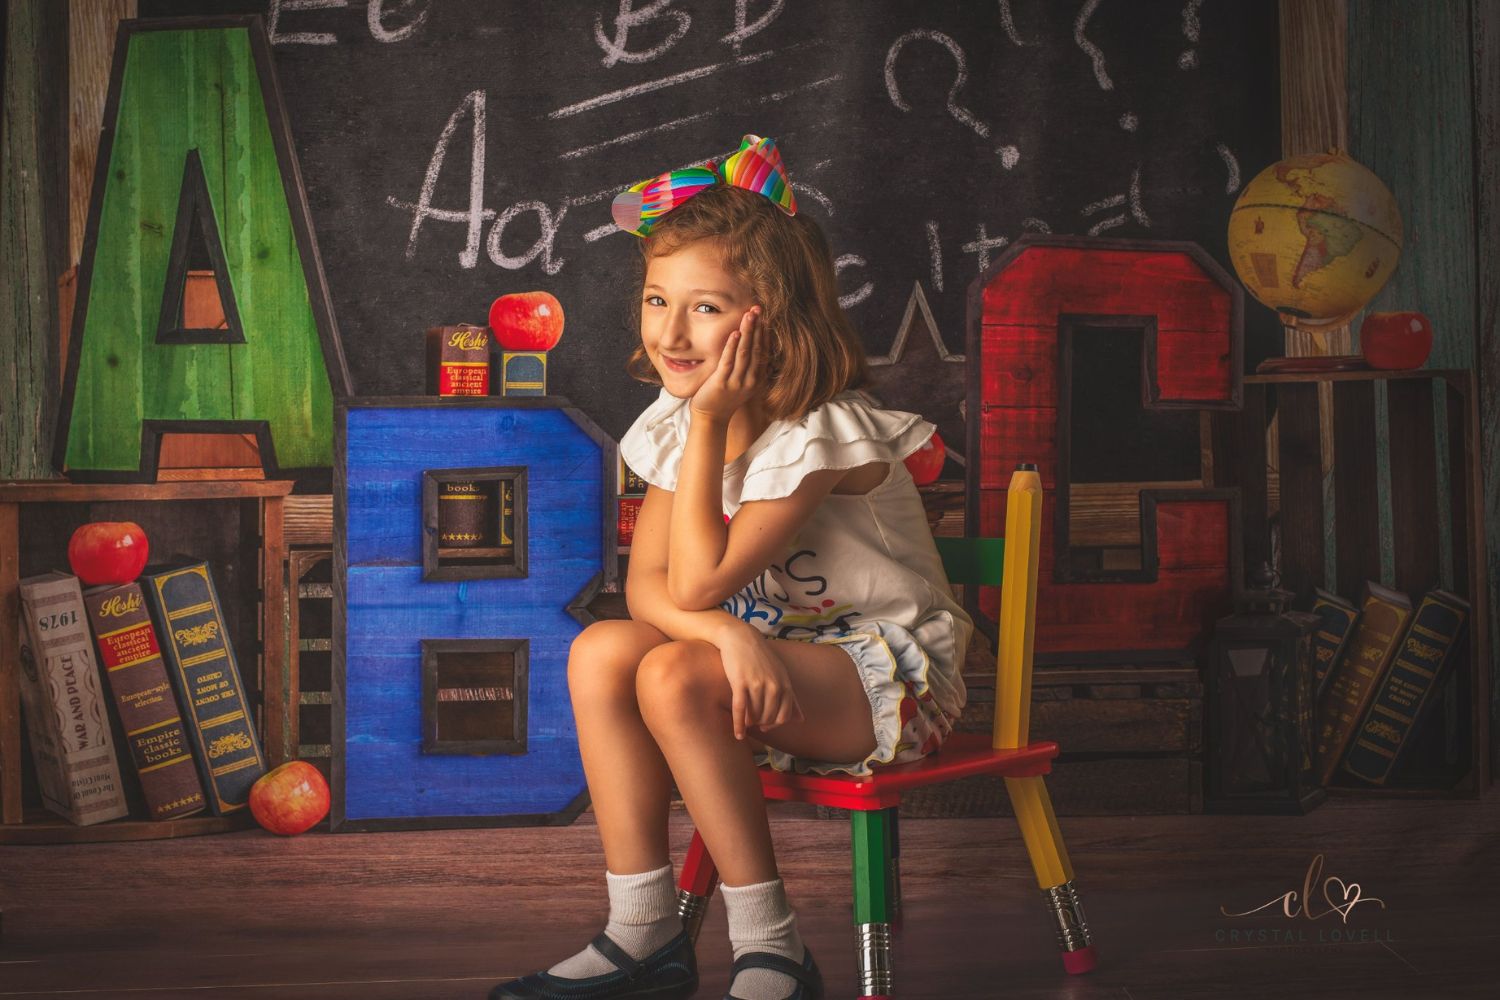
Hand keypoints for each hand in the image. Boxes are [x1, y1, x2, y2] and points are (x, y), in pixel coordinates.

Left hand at [690, 307, 762, 421]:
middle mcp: (749, 380)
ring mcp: (737, 382)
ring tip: (749, 315)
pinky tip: (734, 334)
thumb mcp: (740, 383)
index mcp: (755, 379)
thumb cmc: (723, 398)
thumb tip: (748, 346)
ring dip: (747, 332)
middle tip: (758, 308)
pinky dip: (732, 347)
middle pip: (756, 349)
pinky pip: (728, 362)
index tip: (764, 317)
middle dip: (757, 327)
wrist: (711, 417)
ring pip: (745, 353)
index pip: (762, 351)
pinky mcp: (722, 383)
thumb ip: (746, 367)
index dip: (764, 333)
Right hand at [715, 623, 803, 739]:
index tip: (765, 726)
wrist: (739, 637)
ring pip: (754, 715)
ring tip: (745, 723)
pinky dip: (739, 725)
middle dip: (761, 724)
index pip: (784, 715)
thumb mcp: (780, 674)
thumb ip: (791, 697)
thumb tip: (801, 720)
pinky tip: (738, 734)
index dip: (774, 724)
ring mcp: (757, 684)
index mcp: (784, 683)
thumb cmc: (759, 657)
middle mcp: (773, 685)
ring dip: (749, 723)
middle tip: (753, 724)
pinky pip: (740, 710)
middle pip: (769, 717)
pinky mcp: (740, 683)